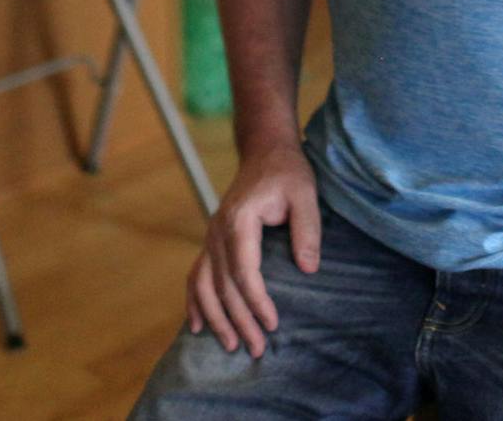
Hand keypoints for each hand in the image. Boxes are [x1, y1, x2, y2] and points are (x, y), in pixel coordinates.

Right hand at [185, 141, 319, 357]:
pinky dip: (194, 301)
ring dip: (215, 317)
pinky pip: (196, 274)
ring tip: (229, 346)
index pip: (244, 271)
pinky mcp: (212, 240)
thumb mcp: (305, 194)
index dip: (256, 301)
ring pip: (205, 284)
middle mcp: (218, 230)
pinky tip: (196, 326)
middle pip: (224, 284)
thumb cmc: (288, 173)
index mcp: (240, 219)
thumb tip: (308, 269)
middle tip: (257, 349)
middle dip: (239, 320)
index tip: (273, 323)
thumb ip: (307, 230)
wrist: (265, 152)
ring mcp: (211, 235)